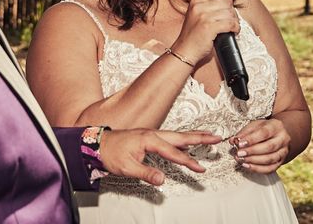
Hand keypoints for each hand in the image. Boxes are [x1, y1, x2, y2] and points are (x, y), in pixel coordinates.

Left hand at [99, 129, 221, 185]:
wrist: (96, 143)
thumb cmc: (110, 152)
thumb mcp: (127, 167)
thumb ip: (146, 173)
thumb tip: (162, 180)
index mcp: (148, 139)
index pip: (172, 152)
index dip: (187, 162)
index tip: (200, 168)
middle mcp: (152, 134)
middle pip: (180, 136)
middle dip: (199, 137)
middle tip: (216, 137)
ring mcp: (150, 134)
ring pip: (176, 135)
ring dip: (193, 136)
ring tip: (208, 136)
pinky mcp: (148, 137)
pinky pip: (169, 138)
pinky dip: (181, 140)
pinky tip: (186, 145)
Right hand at [172, 0, 239, 64]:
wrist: (185, 50)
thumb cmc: (192, 36)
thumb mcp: (195, 15)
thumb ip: (207, 7)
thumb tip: (227, 3)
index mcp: (195, 2)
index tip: (227, 7)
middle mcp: (198, 7)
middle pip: (226, 2)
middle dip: (232, 12)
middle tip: (231, 20)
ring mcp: (203, 17)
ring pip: (229, 13)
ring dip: (235, 21)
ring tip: (232, 27)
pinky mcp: (209, 27)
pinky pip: (230, 23)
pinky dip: (235, 28)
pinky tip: (233, 31)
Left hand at [231, 119, 290, 173]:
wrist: (277, 134)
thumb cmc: (262, 129)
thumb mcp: (253, 126)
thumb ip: (243, 133)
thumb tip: (233, 141)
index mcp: (276, 126)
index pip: (264, 133)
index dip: (251, 139)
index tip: (239, 143)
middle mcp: (283, 139)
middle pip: (269, 147)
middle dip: (252, 151)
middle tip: (239, 153)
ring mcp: (284, 152)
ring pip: (270, 159)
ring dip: (253, 161)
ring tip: (241, 159)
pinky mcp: (281, 162)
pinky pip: (270, 168)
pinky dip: (257, 169)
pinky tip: (246, 165)